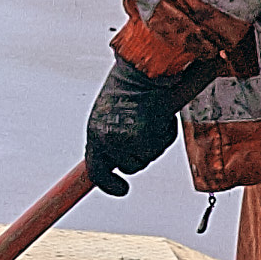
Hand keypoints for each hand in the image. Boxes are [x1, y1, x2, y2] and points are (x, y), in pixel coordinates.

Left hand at [80, 52, 193, 192]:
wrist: (143, 68)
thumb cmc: (130, 84)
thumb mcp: (111, 112)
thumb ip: (112, 135)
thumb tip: (114, 160)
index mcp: (95, 132)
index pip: (95, 171)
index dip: (108, 184)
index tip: (120, 190)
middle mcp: (107, 140)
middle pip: (127, 167)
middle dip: (139, 155)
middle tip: (145, 132)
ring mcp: (125, 142)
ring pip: (146, 158)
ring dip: (153, 142)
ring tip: (151, 116)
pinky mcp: (145, 139)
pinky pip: (161, 146)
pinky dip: (166, 133)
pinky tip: (160, 114)